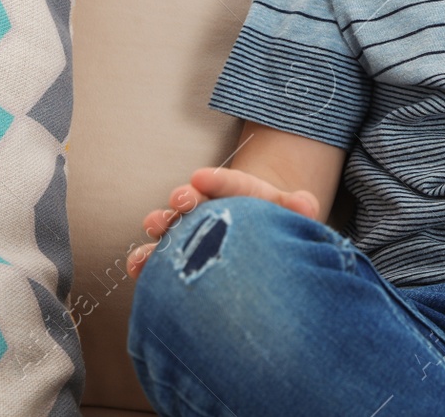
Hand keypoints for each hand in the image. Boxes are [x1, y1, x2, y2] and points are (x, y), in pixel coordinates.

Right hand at [125, 166, 319, 279]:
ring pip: (170, 224)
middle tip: (181, 198)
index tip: (200, 177)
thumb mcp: (289, 215)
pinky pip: (157, 258)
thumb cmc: (274, 226)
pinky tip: (138, 266)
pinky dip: (146, 260)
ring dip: (161, 222)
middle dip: (186, 197)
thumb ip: (298, 208)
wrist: (259, 250)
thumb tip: (306, 203)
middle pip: (194, 199)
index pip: (230, 183)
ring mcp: (190, 232)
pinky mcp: (175, 258)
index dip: (215, 180)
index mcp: (239, 194)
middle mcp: (209, 208)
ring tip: (156, 224)